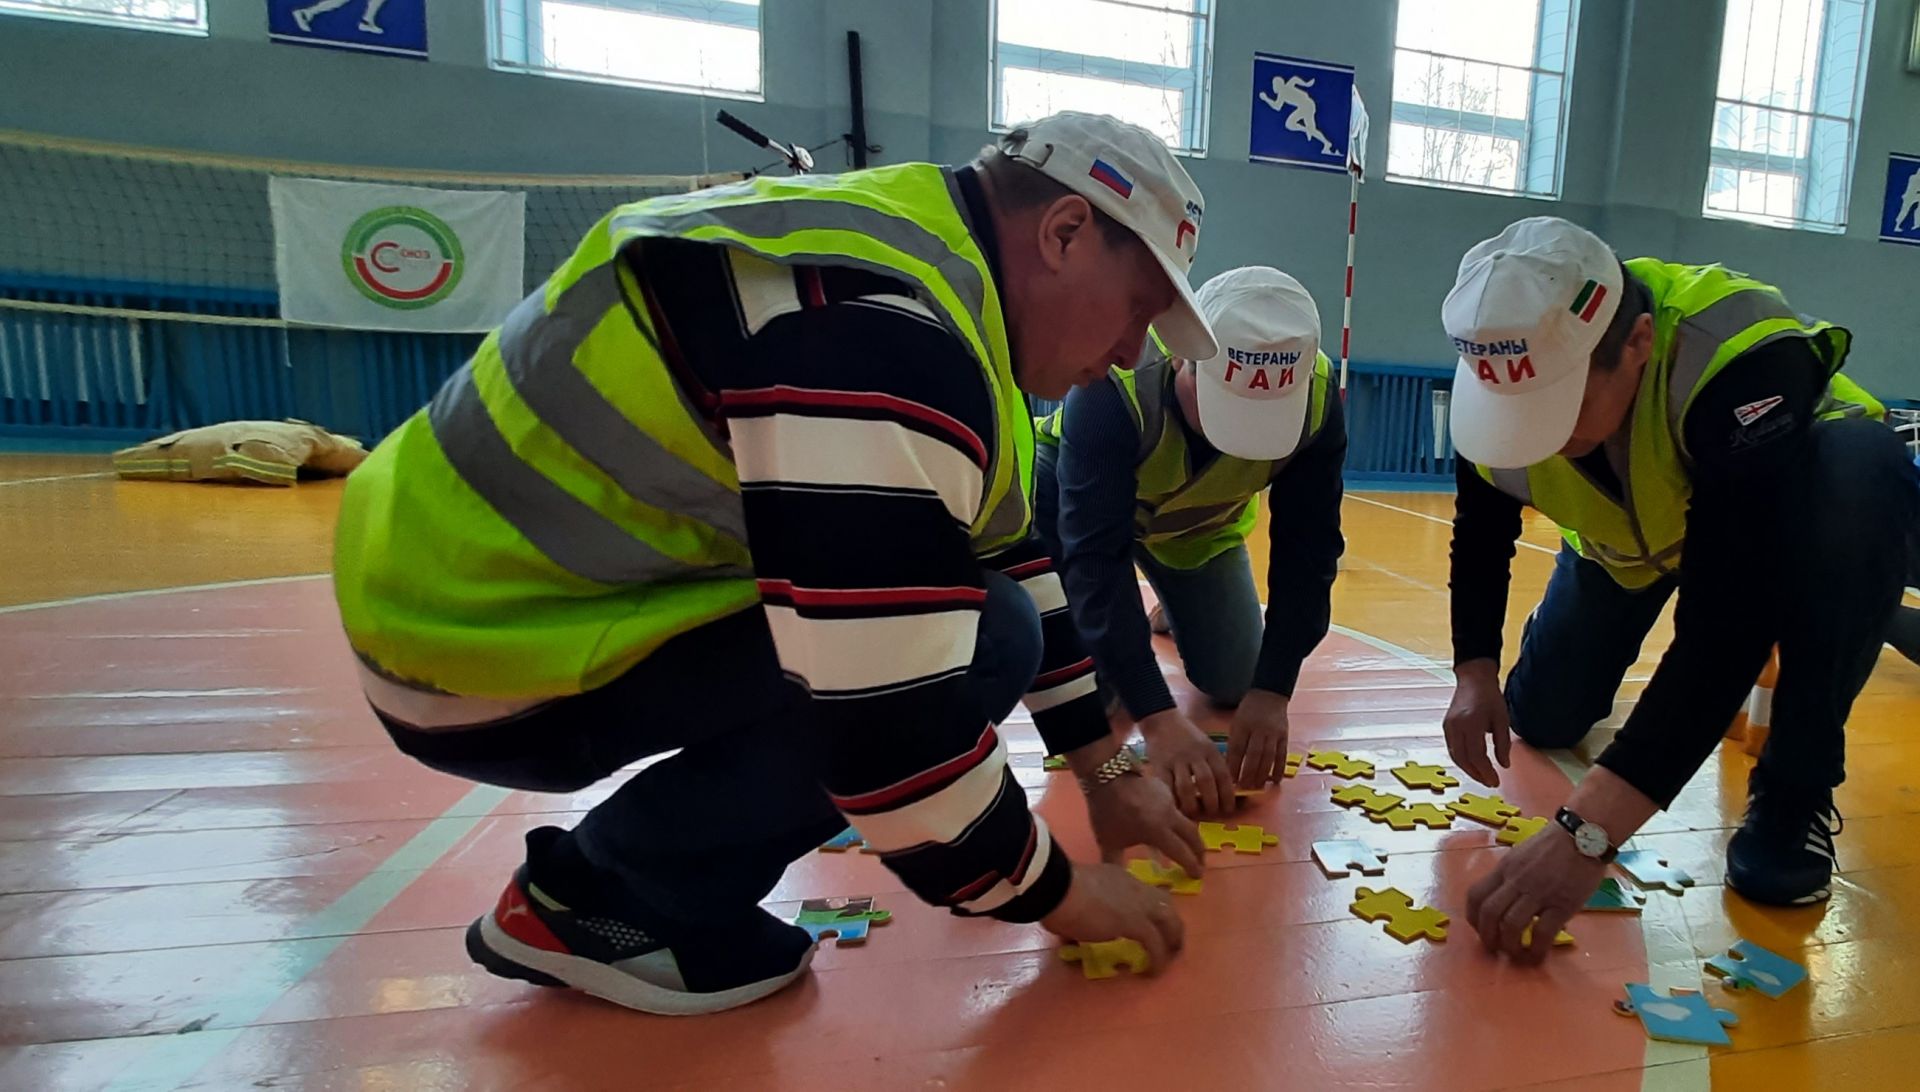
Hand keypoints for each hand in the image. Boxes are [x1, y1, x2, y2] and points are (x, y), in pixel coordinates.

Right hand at [1040, 860, 1184, 971]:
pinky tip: (1153, 972)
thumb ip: (1075, 917)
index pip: (1142, 892)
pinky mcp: (1136, 923)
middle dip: (1170, 923)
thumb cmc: (1055, 891)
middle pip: (1164, 903)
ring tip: (1167, 959)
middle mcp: (1133, 887)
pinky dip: (1158, 959)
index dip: (1147, 909)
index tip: (1147, 924)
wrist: (1057, 888)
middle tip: (1168, 943)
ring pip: (1169, 921)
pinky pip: (1156, 944)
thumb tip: (1068, 937)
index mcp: (1117, 877)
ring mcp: (1137, 904)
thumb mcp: (1070, 900)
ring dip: (1171, 940)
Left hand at [1083, 769, 1206, 877]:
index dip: (1191, 866)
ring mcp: (1169, 801)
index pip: (1182, 853)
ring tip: (1188, 844)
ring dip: (1191, 835)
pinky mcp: (1164, 789)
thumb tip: (1115, 880)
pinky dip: (1178, 820)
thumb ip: (1115, 861)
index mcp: (1158, 832)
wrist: (1106, 775)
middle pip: (1193, 835)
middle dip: (1199, 851)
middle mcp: (1169, 817)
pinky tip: (1169, 824)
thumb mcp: (1108, 841)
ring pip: (1187, 820)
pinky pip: (1176, 809)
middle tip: (1201, 862)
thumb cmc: (1107, 812)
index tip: (1197, 875)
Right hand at [1139, 708, 1236, 815]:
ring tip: (1194, 814)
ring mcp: (1176, 761)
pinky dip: (1172, 799)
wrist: (1162, 721)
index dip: (1228, 795)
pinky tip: (1176, 807)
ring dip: (1191, 805)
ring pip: (1186, 787)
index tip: (1229, 809)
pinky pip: (1167, 786)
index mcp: (1210, 751)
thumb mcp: (1206, 745)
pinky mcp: (1160, 765)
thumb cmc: (1187, 736)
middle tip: (1212, 814)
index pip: (1223, 775)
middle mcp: (1195, 755)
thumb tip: (1226, 790)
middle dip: (1211, 803)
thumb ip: (1214, 764)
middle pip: (1206, 782)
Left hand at [1224, 689, 1289, 788]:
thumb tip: (1231, 767)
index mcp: (1242, 726)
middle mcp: (1258, 729)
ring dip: (1262, 775)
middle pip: (1253, 755)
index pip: (1237, 749)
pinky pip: (1282, 755)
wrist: (1269, 694)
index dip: (1233, 766)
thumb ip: (1235, 742)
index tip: (1229, 780)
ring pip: (1268, 757)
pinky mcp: (1284, 736)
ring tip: (1257, 787)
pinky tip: (1275, 781)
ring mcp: (1273, 733)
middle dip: (1248, 774)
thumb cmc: (1248, 712)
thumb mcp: (1236, 722)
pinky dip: (1279, 769)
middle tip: (1244, 788)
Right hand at [1443, 659, 1510, 787]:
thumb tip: (1504, 765)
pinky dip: (1462, 759)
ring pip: (1455, 756)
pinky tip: (1473, 764)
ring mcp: (1448, 727)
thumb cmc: (1490, 697)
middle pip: (1463, 759)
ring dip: (1468, 769)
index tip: (1496, 781)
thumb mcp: (1502, 720)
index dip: (1485, 771)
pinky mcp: (1446, 727)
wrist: (1473, 679)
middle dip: (1476, 774)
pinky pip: (1453, 748)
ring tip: (1482, 776)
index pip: (1476, 755)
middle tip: (1490, 783)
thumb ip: (1503, 744)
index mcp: (1471, 723)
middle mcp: (1456, 727)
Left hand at [1465, 824, 1607, 963]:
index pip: (1475, 895)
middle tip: (1495, 949)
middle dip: (1487, 937)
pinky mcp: (1562, 904)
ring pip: (1511, 925)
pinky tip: (1538, 955)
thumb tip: (1510, 903)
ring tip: (1516, 954)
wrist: (1584, 833)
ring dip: (1509, 946)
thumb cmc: (1556, 844)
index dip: (1473, 917)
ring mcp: (1538, 892)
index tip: (1481, 929)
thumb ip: (1513, 877)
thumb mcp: (1523, 855)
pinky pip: (1542, 932)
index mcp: (1505, 868)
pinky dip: (1536, 949)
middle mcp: (1516, 880)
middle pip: (1488, 913)